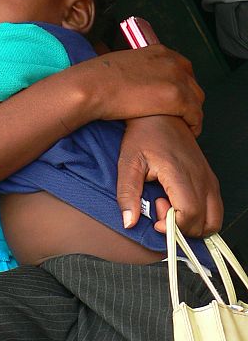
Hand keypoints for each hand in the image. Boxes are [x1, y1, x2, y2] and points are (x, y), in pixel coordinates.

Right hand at [87, 45, 203, 132]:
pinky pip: (195, 115)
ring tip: (182, 125)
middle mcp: (171, 61)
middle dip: (189, 100)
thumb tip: (135, 79)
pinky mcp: (176, 97)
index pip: (183, 68)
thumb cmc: (98, 78)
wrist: (92, 86)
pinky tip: (185, 131)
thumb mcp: (123, 63)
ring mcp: (176, 78)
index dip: (181, 86)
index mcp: (159, 51)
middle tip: (180, 115)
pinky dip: (193, 125)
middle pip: (193, 84)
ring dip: (192, 114)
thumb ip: (138, 68)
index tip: (175, 99)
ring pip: (197, 100)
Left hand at [116, 115, 222, 236]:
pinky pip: (215, 208)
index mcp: (180, 173)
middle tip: (160, 206)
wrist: (160, 114)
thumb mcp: (128, 162)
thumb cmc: (143, 135)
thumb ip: (127, 193)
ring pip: (214, 219)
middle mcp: (200, 177)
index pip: (189, 215)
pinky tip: (178, 201)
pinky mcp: (210, 178)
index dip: (172, 225)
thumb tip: (129, 222)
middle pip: (204, 223)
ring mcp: (208, 178)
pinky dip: (200, 215)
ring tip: (170, 205)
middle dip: (181, 226)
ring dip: (193, 224)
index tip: (155, 216)